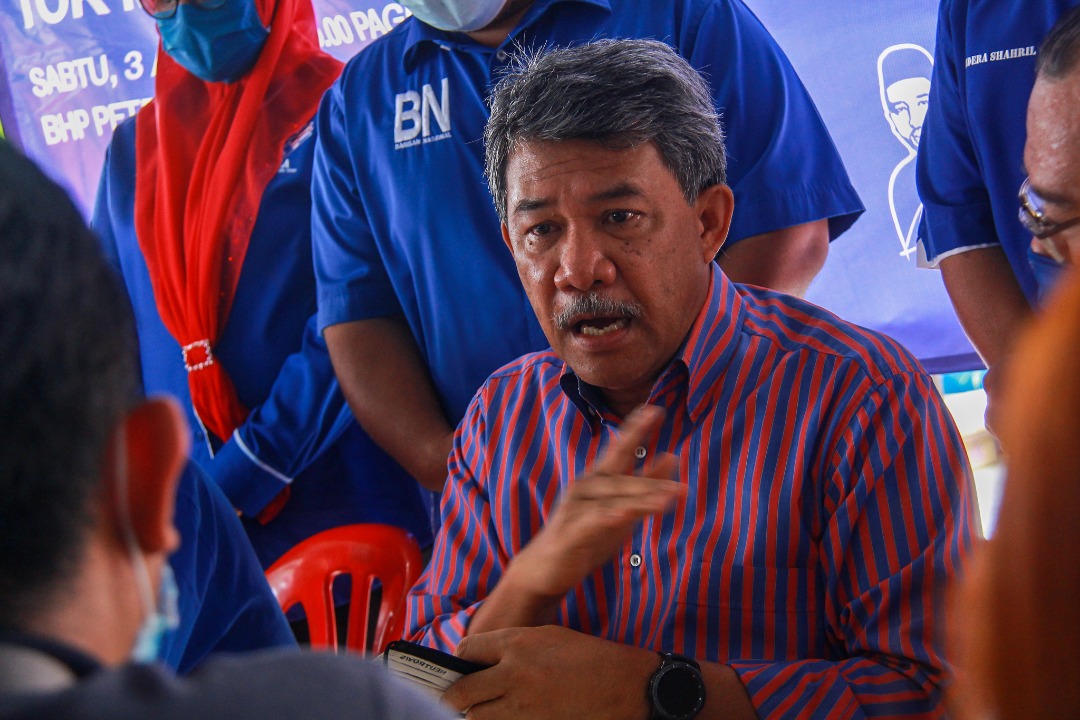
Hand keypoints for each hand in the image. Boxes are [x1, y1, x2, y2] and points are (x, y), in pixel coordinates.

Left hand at [446, 625, 655, 719]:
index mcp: (515, 643)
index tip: (462, 667)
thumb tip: (481, 660)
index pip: (466, 650)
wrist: (620, 685)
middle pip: (461, 692)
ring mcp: (521, 706)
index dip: (460, 659)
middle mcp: (513, 674)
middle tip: (453, 698)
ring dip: (476, 713)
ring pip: (476, 717)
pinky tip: (504, 716)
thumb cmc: (585, 656)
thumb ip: (510, 647)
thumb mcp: (545, 636)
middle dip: (454, 696)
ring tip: (481, 709)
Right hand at [507, 405, 682, 601]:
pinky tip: (623, 515)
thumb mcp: (622, 509)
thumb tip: (673, 455)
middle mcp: (584, 488)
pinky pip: (590, 523)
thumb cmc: (586, 535)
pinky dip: (607, 517)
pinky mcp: (568, 533)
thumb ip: (645, 484)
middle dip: (650, 481)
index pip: (619, 450)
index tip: (655, 410)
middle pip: (620, 480)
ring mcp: (574, 509)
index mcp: (598, 480)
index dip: (635, 430)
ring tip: (666, 501)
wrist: (545, 569)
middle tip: (679, 479)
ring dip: (639, 500)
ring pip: (610, 501)